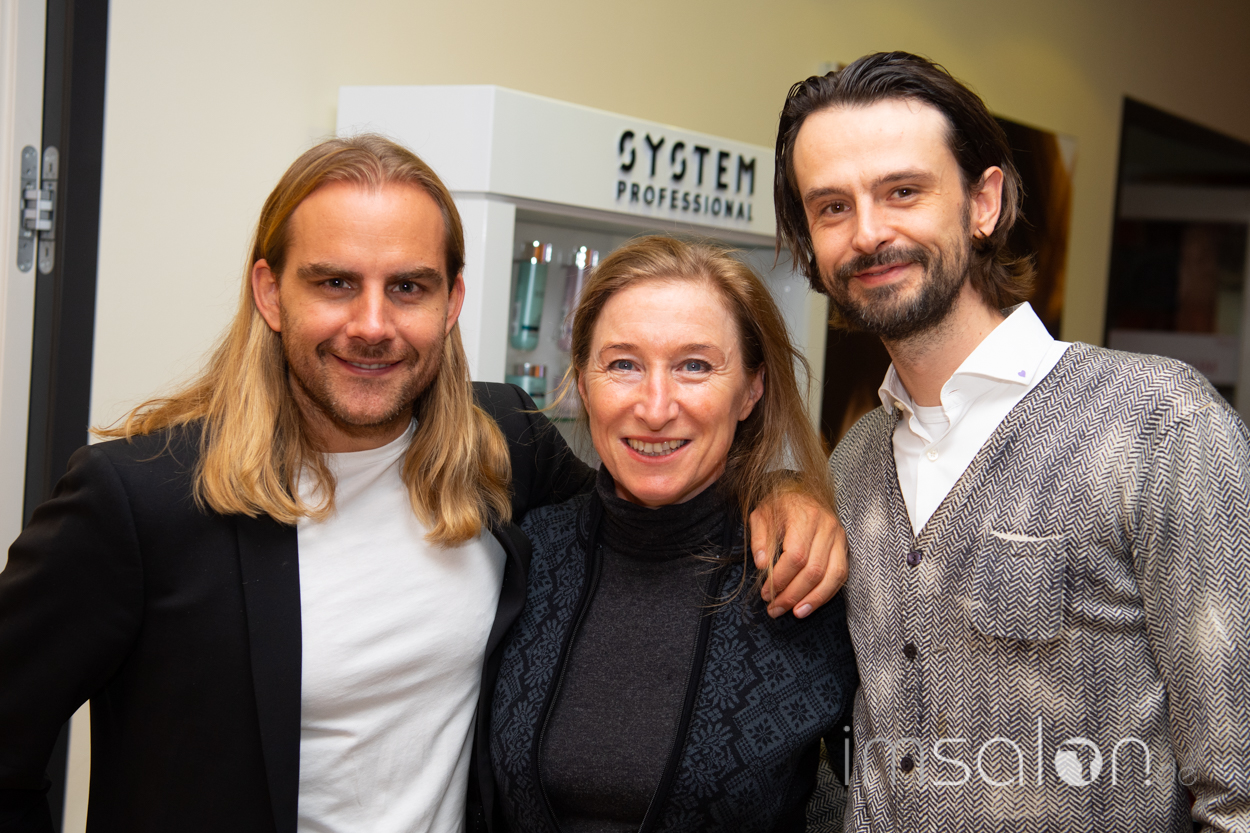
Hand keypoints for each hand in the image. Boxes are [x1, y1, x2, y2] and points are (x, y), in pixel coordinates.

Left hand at [748, 489, 846, 618]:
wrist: (803, 489)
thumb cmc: (779, 505)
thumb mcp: (761, 515)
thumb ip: (759, 540)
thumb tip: (763, 566)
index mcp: (804, 515)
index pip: (796, 556)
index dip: (781, 579)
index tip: (766, 592)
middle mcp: (826, 526)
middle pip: (814, 570)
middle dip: (793, 594)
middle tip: (775, 608)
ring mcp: (839, 536)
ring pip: (832, 576)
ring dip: (813, 599)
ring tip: (795, 613)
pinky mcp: (844, 545)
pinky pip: (841, 575)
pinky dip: (826, 593)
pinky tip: (810, 604)